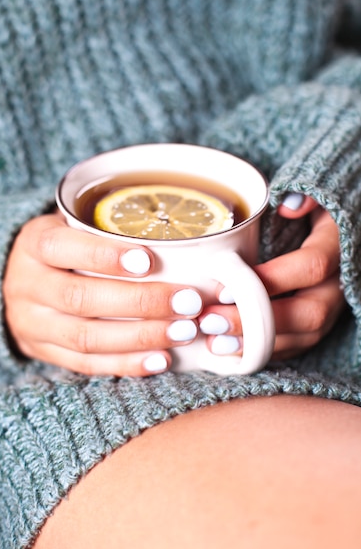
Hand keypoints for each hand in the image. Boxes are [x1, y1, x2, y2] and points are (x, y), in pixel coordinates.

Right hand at [3, 212, 202, 375]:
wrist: (22, 282)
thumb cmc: (67, 248)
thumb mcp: (74, 226)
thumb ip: (111, 230)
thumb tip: (183, 242)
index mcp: (33, 244)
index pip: (61, 247)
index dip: (104, 255)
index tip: (148, 261)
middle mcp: (27, 285)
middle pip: (80, 298)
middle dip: (140, 302)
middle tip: (187, 301)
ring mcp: (32, 324)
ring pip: (85, 337)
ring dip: (140, 336)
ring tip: (184, 331)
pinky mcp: (43, 352)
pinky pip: (85, 364)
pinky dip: (126, 364)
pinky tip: (162, 358)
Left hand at [199, 197, 346, 359]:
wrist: (327, 234)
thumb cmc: (309, 213)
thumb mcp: (313, 196)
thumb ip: (304, 196)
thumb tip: (288, 205)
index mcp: (336, 248)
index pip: (310, 267)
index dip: (270, 279)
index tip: (224, 287)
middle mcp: (338, 286)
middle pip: (308, 314)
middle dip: (257, 322)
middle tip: (210, 321)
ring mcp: (329, 310)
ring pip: (301, 338)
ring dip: (256, 345)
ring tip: (212, 341)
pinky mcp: (315, 327)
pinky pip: (293, 347)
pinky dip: (261, 352)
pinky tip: (227, 350)